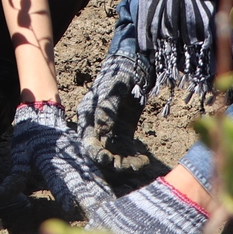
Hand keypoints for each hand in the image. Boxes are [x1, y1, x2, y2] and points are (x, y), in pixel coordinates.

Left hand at [0, 102, 112, 218]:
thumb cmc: (29, 138)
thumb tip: (1, 196)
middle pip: (80, 183)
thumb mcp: (19, 156)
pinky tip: (109, 196)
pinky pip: (95, 173)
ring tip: (110, 208)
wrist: (44, 113)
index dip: (63, 194)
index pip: (57, 181)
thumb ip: (16, 177)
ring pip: (92, 179)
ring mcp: (79, 159)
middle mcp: (68, 161)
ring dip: (101, 194)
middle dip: (90, 199)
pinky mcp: (84, 158)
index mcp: (50, 162)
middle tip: (99, 215)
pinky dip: (102, 185)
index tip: (70, 208)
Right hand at [77, 51, 149, 169]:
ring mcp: (111, 132)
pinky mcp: (124, 135)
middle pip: (100, 151)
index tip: (108, 159)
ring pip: (114, 155)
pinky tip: (144, 159)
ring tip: (142, 162)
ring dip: (126, 163)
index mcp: (88, 116)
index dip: (95, 152)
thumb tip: (101, 130)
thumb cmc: (120, 74)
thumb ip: (107, 109)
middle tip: (128, 164)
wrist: (136, 68)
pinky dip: (134, 159)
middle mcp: (96, 127)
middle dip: (112, 162)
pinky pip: (127, 152)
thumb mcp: (113, 88)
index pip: (87, 140)